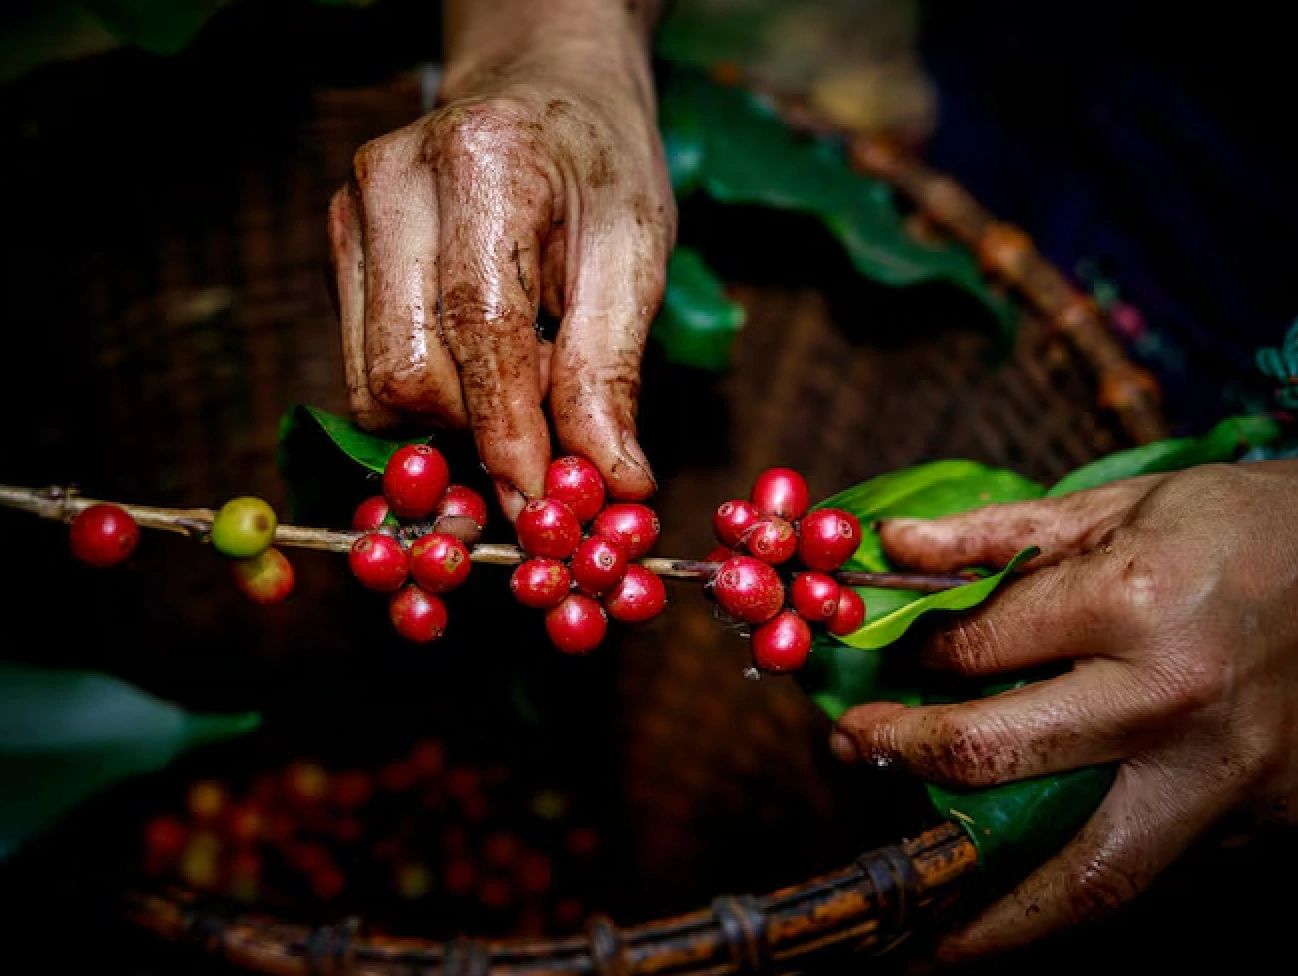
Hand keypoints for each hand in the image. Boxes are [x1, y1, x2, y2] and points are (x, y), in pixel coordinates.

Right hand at [328, 2, 673, 518]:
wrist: (544, 94)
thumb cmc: (599, 170)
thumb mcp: (636, 255)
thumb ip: (610, 370)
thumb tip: (611, 482)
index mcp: (483, 162)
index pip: (479, 326)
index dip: (509, 431)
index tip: (541, 504)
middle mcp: (391, 182)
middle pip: (407, 369)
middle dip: (480, 427)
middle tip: (551, 417)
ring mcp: (349, 214)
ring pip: (374, 382)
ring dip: (453, 415)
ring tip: (520, 371)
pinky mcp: (336, 250)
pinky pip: (366, 367)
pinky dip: (429, 391)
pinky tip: (478, 356)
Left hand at [830, 460, 1297, 960]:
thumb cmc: (1245, 525)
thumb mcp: (1122, 502)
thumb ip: (1000, 533)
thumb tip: (893, 551)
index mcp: (1133, 603)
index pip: (978, 649)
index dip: (920, 655)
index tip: (899, 660)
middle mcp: (1173, 700)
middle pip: (1001, 757)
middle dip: (909, 757)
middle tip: (856, 754)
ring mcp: (1227, 776)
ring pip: (1091, 876)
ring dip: (998, 926)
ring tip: (930, 951)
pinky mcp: (1267, 821)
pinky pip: (1160, 873)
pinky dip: (1088, 894)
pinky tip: (1039, 902)